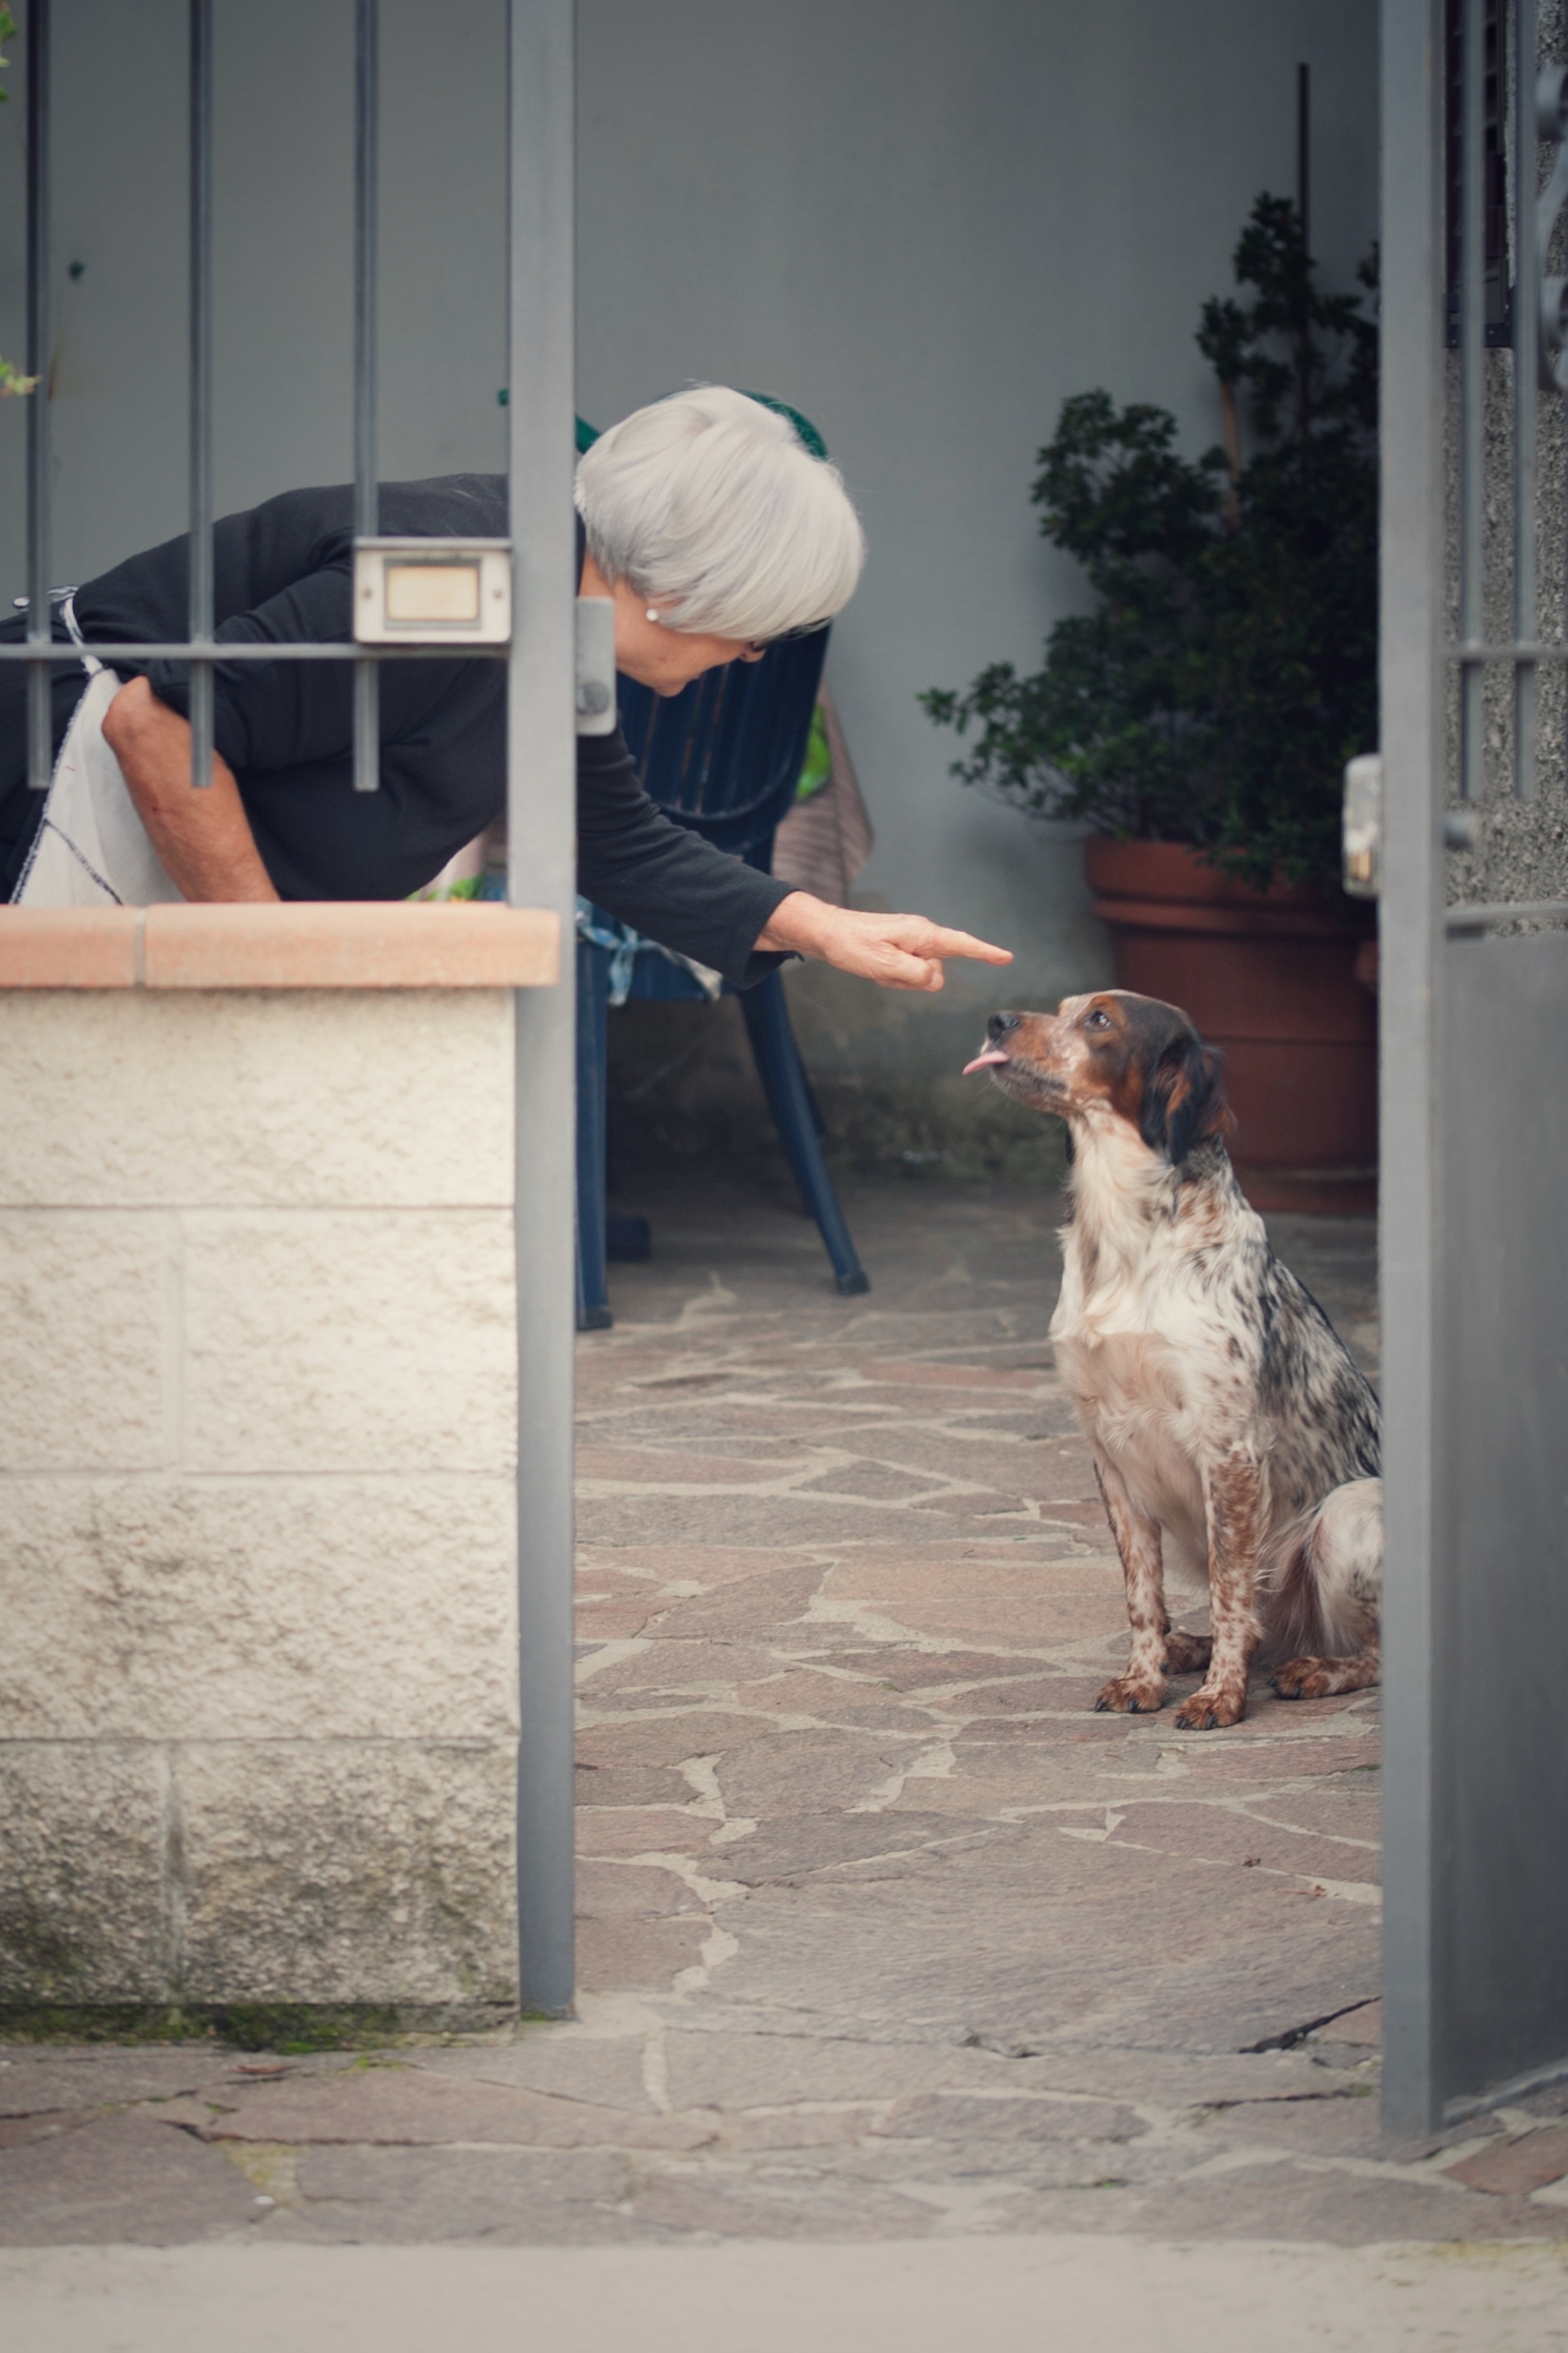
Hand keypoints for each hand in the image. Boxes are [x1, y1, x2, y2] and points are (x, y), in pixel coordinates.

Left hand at [103, 677, 279, 902]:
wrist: (203, 848)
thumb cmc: (211, 797)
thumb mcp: (205, 733)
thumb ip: (183, 704)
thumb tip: (180, 687)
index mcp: (131, 712)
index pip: (153, 678)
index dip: (178, 685)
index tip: (196, 698)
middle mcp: (114, 730)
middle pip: (141, 697)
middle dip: (165, 705)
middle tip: (195, 723)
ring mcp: (117, 753)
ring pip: (141, 721)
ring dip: (163, 727)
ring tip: (192, 747)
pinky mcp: (125, 775)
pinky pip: (143, 746)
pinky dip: (161, 748)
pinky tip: (183, 764)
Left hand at [756, 892, 1011, 991]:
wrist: (828, 934)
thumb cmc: (853, 946)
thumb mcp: (885, 965)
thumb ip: (917, 975)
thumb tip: (936, 980)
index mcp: (922, 934)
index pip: (962, 945)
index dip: (985, 953)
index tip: (1007, 958)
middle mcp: (921, 936)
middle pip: (936, 971)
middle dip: (914, 980)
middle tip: (884, 971)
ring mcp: (911, 942)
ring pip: (921, 975)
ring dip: (900, 980)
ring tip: (877, 968)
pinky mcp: (902, 949)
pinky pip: (908, 973)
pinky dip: (894, 977)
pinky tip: (876, 969)